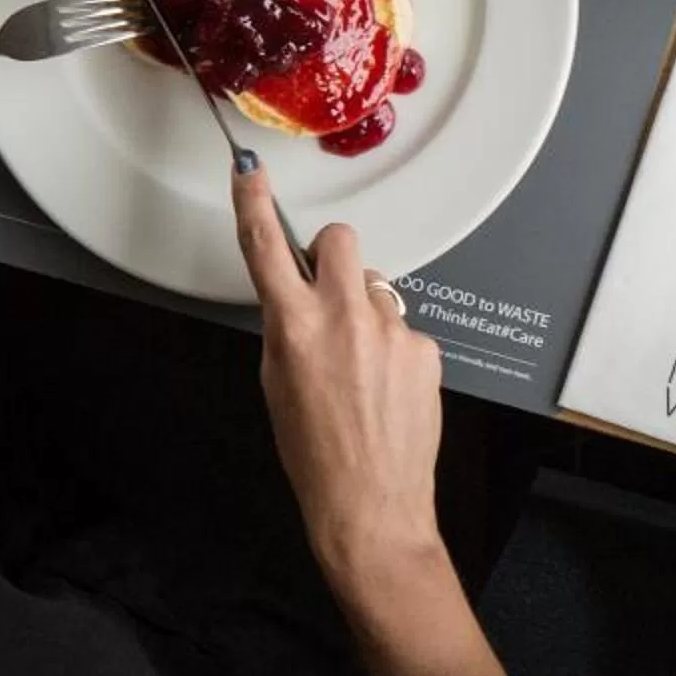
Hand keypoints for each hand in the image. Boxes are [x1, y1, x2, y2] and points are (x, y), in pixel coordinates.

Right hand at [234, 162, 446, 586]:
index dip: (254, 203)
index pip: (266, 248)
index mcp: (293, 327)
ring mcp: (391, 329)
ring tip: (359, 369)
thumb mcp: (277, 384)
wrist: (368, 502)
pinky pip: (402, 327)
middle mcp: (345, 318)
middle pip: (340, 240)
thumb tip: (300, 301)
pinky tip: (384, 387)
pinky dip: (392, 348)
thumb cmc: (315, 454)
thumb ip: (288, 329)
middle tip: (328, 288)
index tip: (250, 173)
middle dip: (331, 255)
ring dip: (365, 313)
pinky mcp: (424, 346)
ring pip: (376, 289)